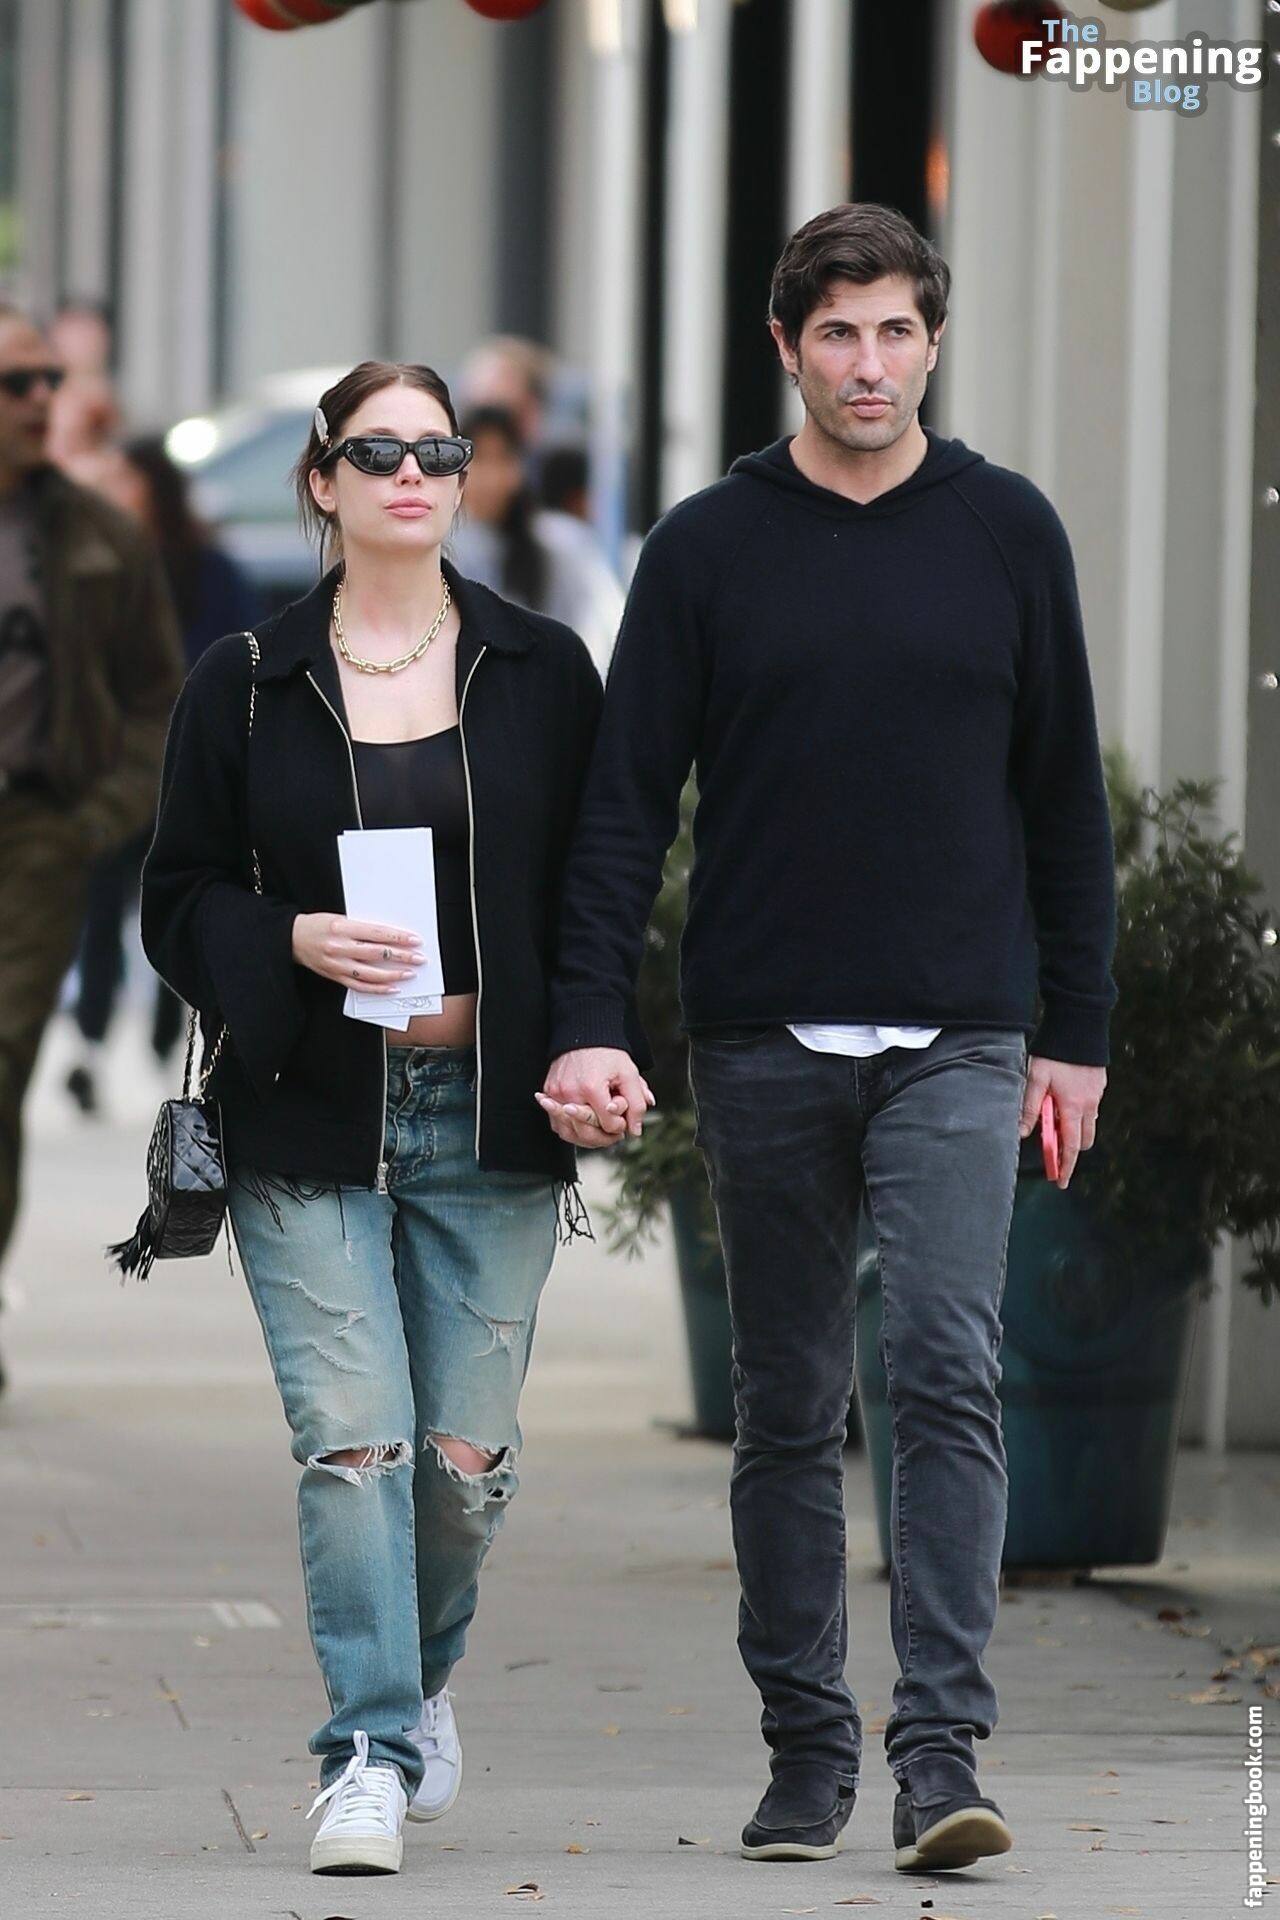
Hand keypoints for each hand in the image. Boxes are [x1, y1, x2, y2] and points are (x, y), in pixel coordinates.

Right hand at [291, 913, 423, 992]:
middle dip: (402, 956)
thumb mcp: (340, 918)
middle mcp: (340, 947)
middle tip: (418, 958)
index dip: (398, 938)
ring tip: (409, 973)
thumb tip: (390, 936)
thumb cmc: (317, 925)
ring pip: (371, 973)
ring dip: (393, 975)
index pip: (377, 934)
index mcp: (342, 928)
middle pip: (377, 954)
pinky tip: (391, 988)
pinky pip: (360, 986)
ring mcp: (337, 965)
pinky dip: (377, 988)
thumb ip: (362, 928)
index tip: (414, 940)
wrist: (292, 939)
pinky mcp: (335, 976)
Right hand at [537, 1047, 655, 1150]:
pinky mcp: (548, 1093)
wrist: (584, 1034)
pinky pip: (556, 1123)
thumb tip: (635, 1130)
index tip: (624, 1116)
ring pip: (570, 1133)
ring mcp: (556, 1094)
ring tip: (601, 1131)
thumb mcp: (629, 1074)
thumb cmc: (607, 1053)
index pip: (609, 1124)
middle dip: (606, 1137)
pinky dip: (570, 1129)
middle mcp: (569, 1093)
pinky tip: (583, 1126)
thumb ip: (637, 1103)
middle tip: (616, 1132)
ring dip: (587, 1138)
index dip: (621, 1125)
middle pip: (587, 1133)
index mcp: (592, 1088)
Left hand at [1019, 1055, 1106, 1189]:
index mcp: (1073, 1106)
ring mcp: (1097, 1095)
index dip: (1064, 1166)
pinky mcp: (1099, 1085)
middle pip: (1083, 1140)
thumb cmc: (1054, 1052)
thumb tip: (1022, 1133)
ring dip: (1075, 1131)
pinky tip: (1064, 1104)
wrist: (1080, 1025)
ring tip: (1055, 1125)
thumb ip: (1029, 1107)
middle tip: (1054, 1154)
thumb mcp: (1035, 1078)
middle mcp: (1089, 1104)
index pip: (1070, 1146)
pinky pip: (1091, 1108)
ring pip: (1089, 1124)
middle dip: (1070, 1151)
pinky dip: (1079, 1115)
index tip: (1059, 1182)